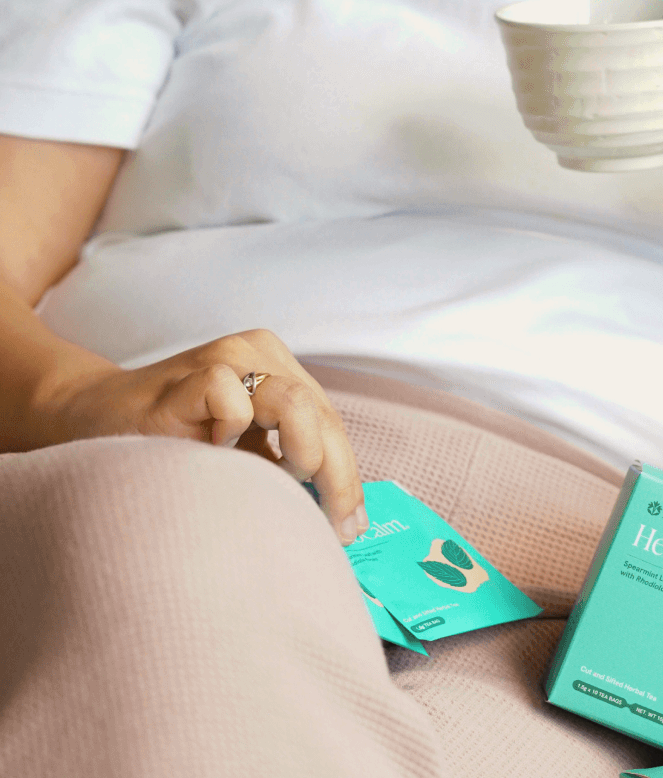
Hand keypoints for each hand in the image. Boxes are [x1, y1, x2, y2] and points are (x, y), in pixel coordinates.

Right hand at [46, 329, 367, 545]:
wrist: (93, 416)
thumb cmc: (172, 440)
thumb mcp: (240, 451)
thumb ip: (283, 464)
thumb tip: (337, 517)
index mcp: (278, 366)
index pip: (329, 419)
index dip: (346, 474)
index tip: (352, 526)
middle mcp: (258, 353)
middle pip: (321, 413)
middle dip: (337, 477)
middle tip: (338, 528)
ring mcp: (226, 357)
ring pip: (294, 401)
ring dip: (304, 452)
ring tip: (290, 483)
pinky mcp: (190, 374)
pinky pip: (231, 399)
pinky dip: (234, 432)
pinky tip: (215, 451)